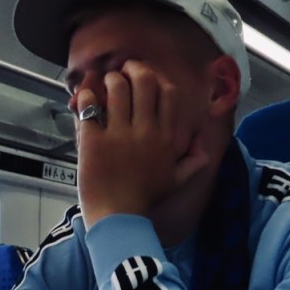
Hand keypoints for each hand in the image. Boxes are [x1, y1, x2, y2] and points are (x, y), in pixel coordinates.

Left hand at [75, 60, 208, 227]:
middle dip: (132, 69)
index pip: (168, 93)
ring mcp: (118, 135)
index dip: (156, 78)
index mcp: (166, 138)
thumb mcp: (178, 181)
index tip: (147, 77)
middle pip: (143, 81)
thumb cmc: (146, 200)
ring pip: (116, 88)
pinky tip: (86, 98)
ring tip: (104, 83)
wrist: (119, 219)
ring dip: (109, 79)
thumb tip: (204, 142)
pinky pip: (90, 107)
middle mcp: (145, 131)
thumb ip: (196, 160)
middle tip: (123, 71)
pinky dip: (86, 97)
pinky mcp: (94, 141)